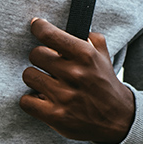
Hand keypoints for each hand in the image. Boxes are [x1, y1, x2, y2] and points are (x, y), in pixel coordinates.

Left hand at [20, 18, 134, 143]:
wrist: (117, 118)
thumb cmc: (106, 85)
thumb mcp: (104, 57)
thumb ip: (91, 39)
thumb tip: (73, 28)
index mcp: (86, 55)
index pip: (50, 35)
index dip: (39, 27)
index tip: (36, 25)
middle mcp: (74, 73)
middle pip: (35, 54)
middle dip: (40, 57)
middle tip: (48, 63)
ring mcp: (63, 95)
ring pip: (28, 75)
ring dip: (35, 78)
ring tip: (46, 81)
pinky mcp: (54, 115)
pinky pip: (25, 101)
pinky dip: (31, 100)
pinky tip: (42, 98)